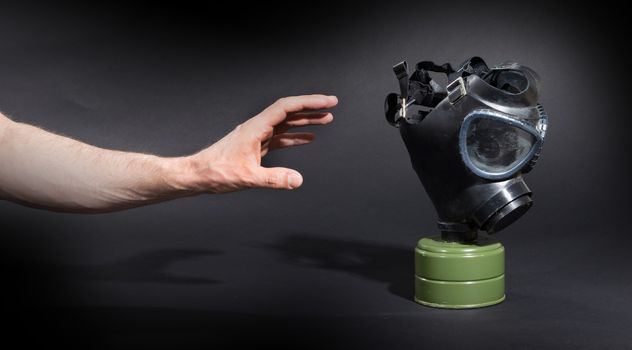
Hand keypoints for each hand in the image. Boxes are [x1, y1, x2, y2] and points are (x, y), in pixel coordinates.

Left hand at [181, 94, 337, 192]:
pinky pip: (280, 137)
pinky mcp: (256, 146)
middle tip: (332, 104)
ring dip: (305, 121)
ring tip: (326, 120)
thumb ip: (273, 179)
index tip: (327, 101)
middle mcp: (257, 127)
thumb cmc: (216, 172)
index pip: (286, 107)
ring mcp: (256, 136)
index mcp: (255, 128)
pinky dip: (295, 136)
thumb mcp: (247, 177)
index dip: (309, 103)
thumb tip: (297, 180)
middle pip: (289, 111)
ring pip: (286, 123)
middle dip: (311, 107)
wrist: (198, 175)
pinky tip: (307, 139)